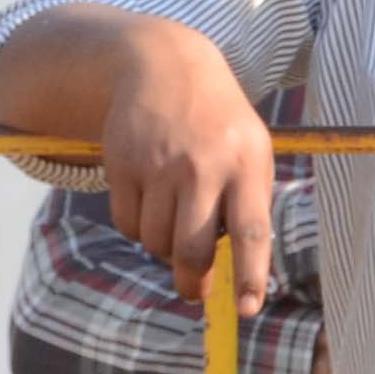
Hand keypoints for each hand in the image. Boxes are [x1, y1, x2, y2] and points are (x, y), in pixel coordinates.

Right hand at [100, 25, 286, 305]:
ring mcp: (159, 164)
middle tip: (193, 291)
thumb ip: (250, 205)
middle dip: (192, 281)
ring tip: (175, 224)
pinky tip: (150, 205)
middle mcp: (202, 165)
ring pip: (156, 241)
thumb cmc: (219, 124)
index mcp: (245, 164)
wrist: (162, 65)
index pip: (252, 231)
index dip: (251, 275)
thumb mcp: (252, 151)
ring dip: (164, 249)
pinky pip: (128, 224)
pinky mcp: (122, 162)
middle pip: (193, 248)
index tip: (248, 308)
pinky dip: (139, 228)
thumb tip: (237, 271)